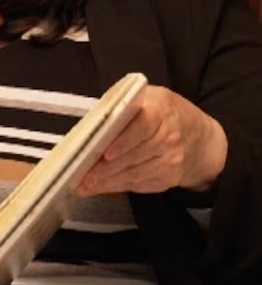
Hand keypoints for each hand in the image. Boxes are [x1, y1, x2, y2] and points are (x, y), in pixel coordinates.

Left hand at [78, 85, 227, 196]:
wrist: (201, 138)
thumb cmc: (165, 113)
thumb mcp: (148, 97)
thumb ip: (122, 104)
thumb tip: (92, 119)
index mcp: (161, 111)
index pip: (142, 127)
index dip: (123, 141)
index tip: (105, 153)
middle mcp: (169, 138)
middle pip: (134, 155)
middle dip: (106, 167)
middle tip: (82, 174)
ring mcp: (170, 161)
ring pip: (135, 173)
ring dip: (107, 181)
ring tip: (85, 184)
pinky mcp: (168, 179)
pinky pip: (139, 184)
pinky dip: (117, 187)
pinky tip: (100, 187)